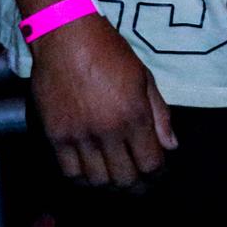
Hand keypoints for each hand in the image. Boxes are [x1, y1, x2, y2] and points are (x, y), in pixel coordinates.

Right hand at [30, 15, 176, 186]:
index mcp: (134, 116)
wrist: (67, 40)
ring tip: (117, 181)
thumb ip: (160, 115)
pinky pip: (69, 172)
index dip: (157, 174)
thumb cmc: (111, 54)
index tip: (158, 174)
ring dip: (110, 185)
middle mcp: (107, 131)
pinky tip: (91, 173)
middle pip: (124, 178)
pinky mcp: (54, 136)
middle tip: (139, 185)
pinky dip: (82, 179)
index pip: (150, 163)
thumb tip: (172, 146)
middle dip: (136, 186)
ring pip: (96, 180)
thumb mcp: (145, 79)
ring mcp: (78, 136)